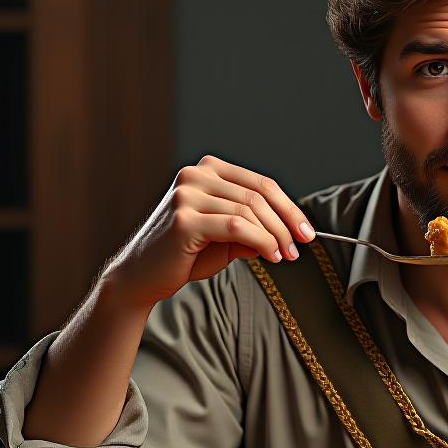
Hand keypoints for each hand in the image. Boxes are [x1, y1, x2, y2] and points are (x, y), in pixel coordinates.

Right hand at [102, 155, 315, 308]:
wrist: (141, 277)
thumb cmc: (185, 255)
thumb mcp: (227, 238)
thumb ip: (255, 229)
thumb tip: (291, 233)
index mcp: (208, 170)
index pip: (261, 184)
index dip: (289, 208)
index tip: (306, 231)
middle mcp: (195, 175)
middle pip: (259, 195)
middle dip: (286, 224)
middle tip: (299, 247)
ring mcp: (187, 194)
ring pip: (250, 211)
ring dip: (275, 236)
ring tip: (284, 256)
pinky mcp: (184, 219)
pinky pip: (236, 227)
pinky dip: (261, 242)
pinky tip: (270, 257)